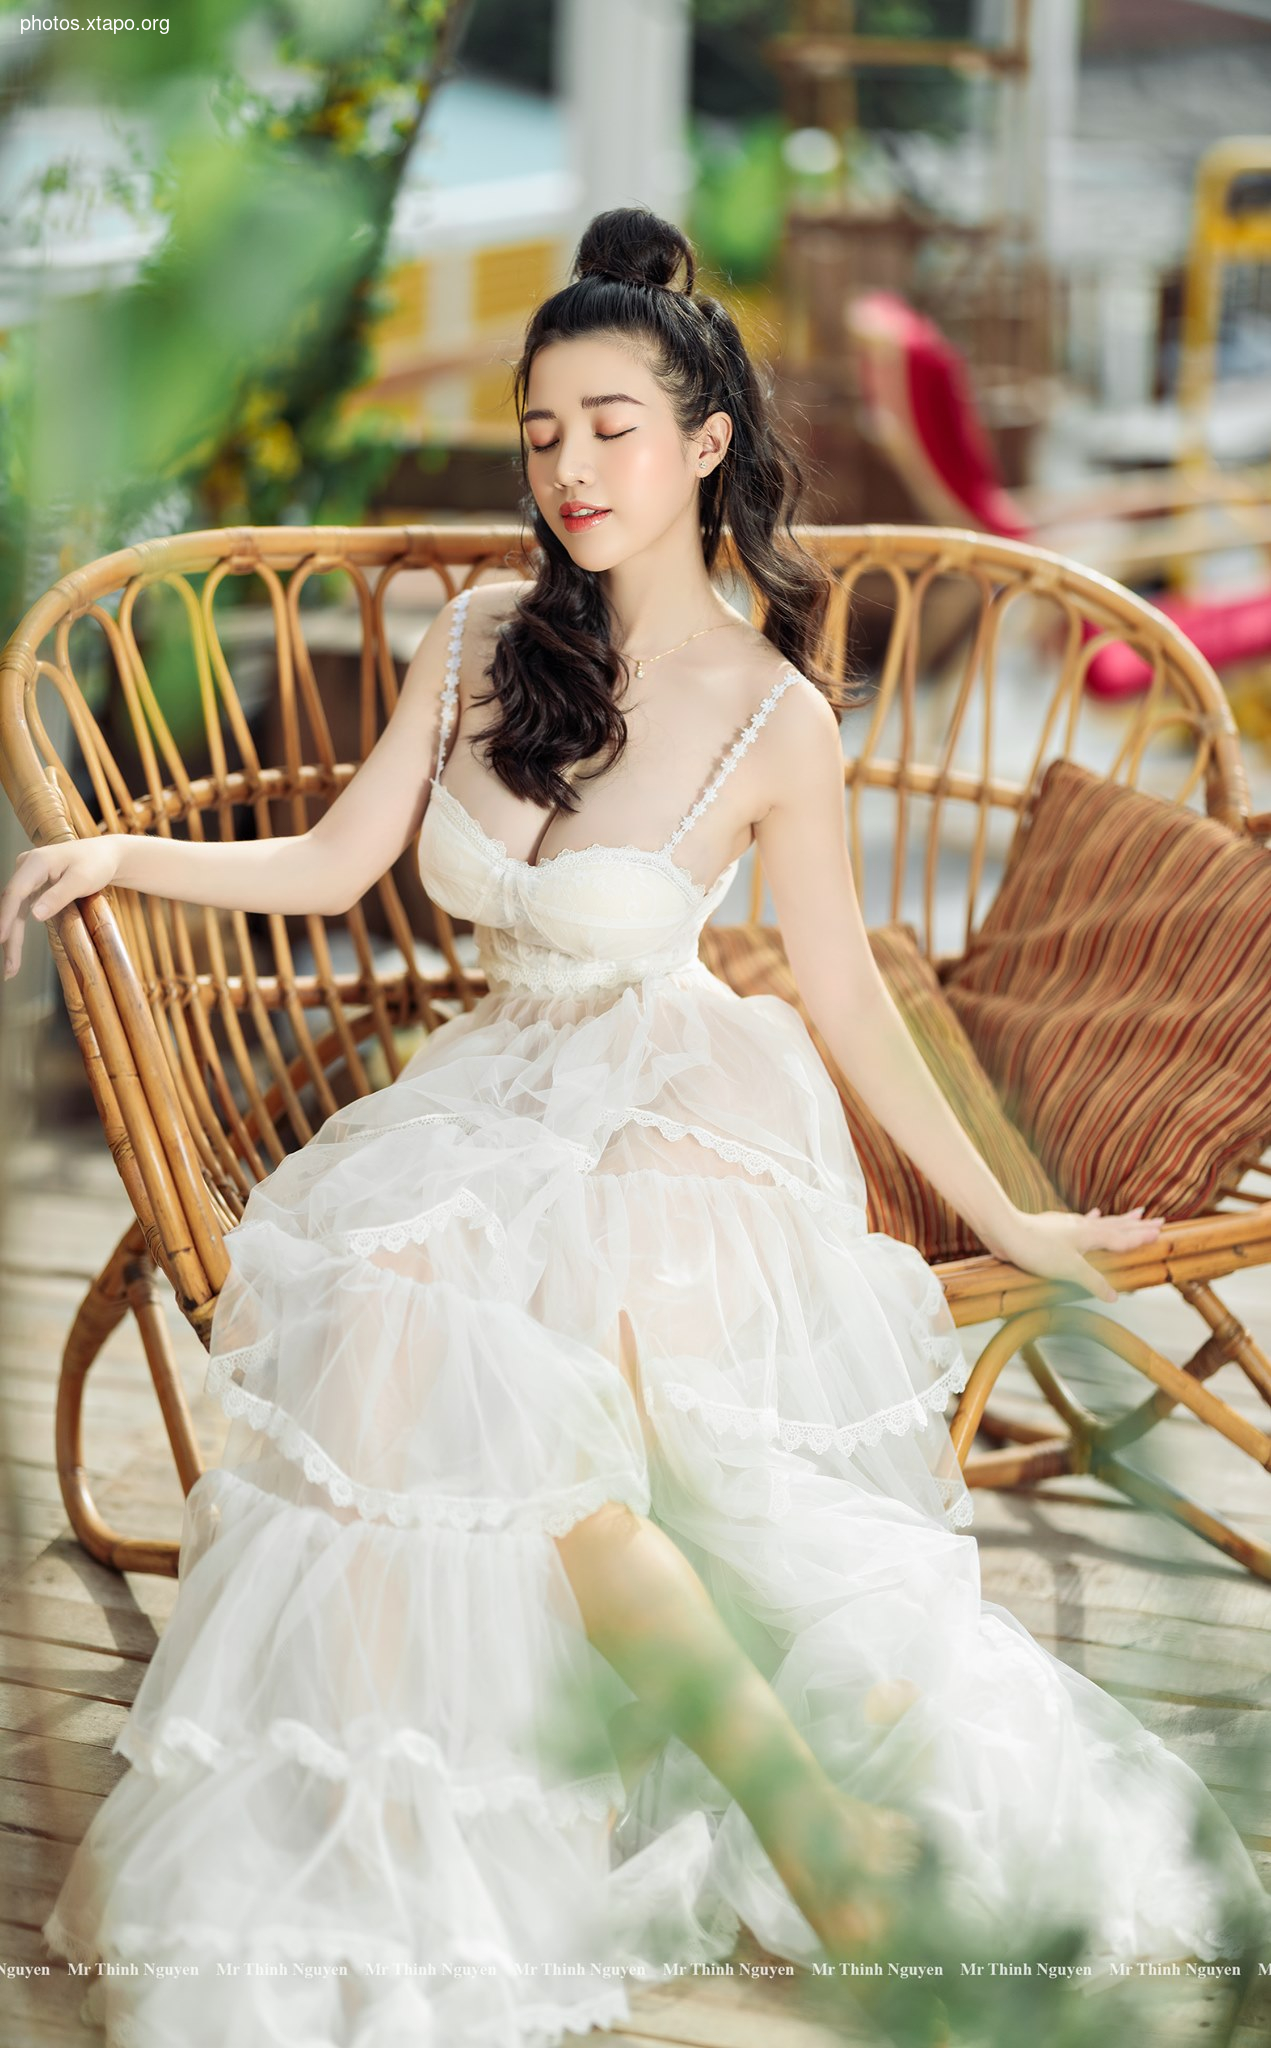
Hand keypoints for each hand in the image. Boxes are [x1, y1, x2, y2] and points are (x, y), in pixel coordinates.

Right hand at [1, 839, 121, 981]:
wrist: (105, 855)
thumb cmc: (96, 864)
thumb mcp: (82, 880)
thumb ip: (58, 897)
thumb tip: (34, 915)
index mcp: (36, 862)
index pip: (15, 892)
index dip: (6, 916)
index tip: (1, 938)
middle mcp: (26, 867)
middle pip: (10, 904)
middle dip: (7, 936)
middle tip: (10, 968)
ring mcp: (27, 877)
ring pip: (14, 911)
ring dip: (11, 938)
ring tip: (11, 968)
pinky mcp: (32, 887)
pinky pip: (21, 911)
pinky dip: (18, 930)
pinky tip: (13, 950)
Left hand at [979, 1203, 1164, 1305]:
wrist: (1005, 1231)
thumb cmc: (1037, 1249)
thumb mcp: (1069, 1270)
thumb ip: (1093, 1282)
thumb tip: (1115, 1297)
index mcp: (1090, 1236)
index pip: (1122, 1238)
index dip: (1140, 1237)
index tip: (1160, 1232)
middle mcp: (1082, 1228)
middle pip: (1117, 1226)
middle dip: (1137, 1225)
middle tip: (1159, 1218)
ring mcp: (1068, 1226)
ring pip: (1102, 1222)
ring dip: (1119, 1220)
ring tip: (1136, 1213)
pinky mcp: (1054, 1227)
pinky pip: (1080, 1221)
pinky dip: (1091, 1219)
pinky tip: (1094, 1213)